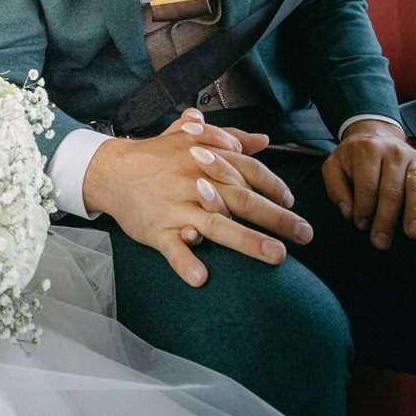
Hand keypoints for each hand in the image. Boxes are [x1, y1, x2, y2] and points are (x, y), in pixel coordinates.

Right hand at [82, 110, 312, 286]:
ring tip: (276, 256)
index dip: (273, 186)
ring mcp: (174, 207)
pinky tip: (201, 277)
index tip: (292, 202)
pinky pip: (171, 248)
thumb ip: (228, 138)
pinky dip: (185, 262)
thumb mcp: (190, 138)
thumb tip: (262, 140)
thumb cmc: (155, 156)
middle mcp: (193, 181)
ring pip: (215, 224)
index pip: (248, 170)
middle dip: (276, 217)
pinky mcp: (155, 229)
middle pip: (241, 199)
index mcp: (205, 158)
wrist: (110, 170)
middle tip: (305, 235)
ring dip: (247, 241)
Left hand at [321, 118, 415, 248]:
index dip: (363, 208)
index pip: (367, 185)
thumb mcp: (334, 166)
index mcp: (367, 151)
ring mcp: (414, 158)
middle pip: (392, 190)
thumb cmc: (352, 159)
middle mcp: (393, 153)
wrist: (373, 134)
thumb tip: (348, 213)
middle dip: (386, 219)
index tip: (361, 227)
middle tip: (381, 243)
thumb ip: (335, 188)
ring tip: (415, 234)